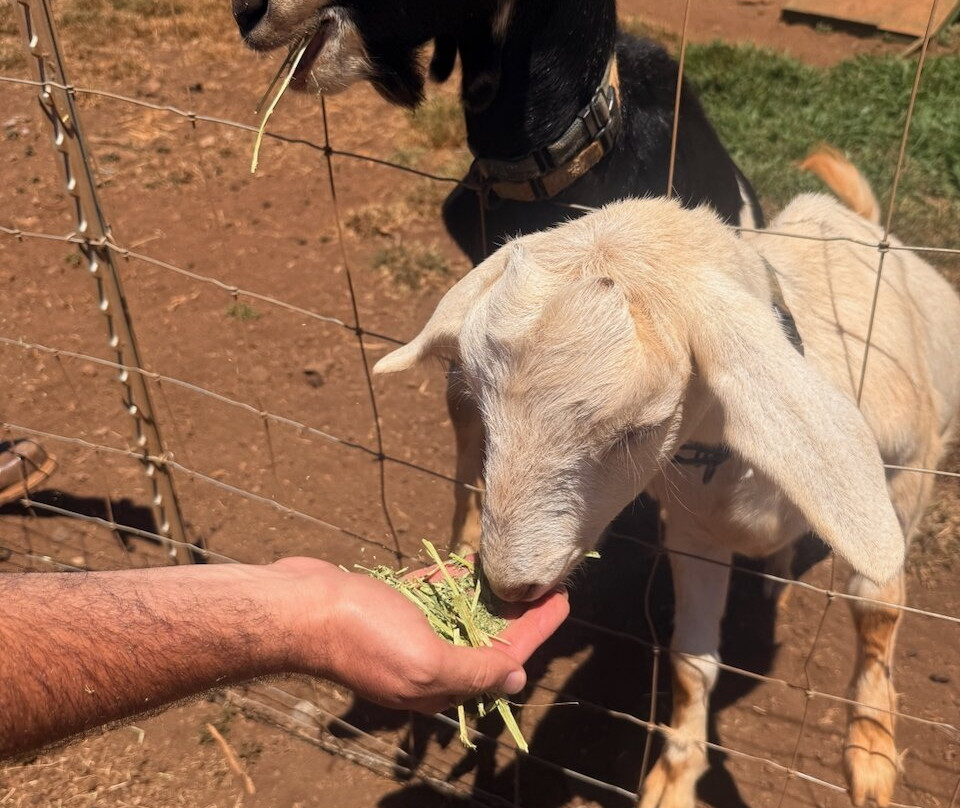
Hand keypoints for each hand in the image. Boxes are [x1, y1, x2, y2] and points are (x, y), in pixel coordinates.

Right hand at [273, 557, 567, 712]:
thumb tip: (515, 679)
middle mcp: (423, 662)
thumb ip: (474, 671)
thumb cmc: (363, 633)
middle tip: (547, 581)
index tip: (562, 600)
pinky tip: (469, 562)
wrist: (301, 607)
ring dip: (487, 593)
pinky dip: (450, 579)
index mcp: (436, 683)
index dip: (535, 630)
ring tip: (515, 569)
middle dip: (517, 612)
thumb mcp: (426, 661)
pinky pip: (429, 594)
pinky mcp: (388, 604)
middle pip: (485, 636)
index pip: (502, 659)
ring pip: (458, 613)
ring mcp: (404, 633)